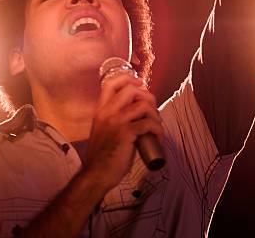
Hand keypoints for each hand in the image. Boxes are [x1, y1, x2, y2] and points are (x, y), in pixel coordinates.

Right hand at [82, 73, 163, 190]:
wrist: (96, 174)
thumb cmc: (103, 155)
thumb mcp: (104, 130)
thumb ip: (115, 118)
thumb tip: (137, 111)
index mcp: (100, 110)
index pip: (111, 83)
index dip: (128, 78)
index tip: (141, 83)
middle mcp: (106, 112)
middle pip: (131, 89)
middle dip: (148, 97)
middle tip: (152, 112)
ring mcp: (116, 121)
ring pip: (143, 105)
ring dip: (156, 116)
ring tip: (157, 128)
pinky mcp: (126, 133)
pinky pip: (149, 123)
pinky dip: (158, 130)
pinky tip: (158, 138)